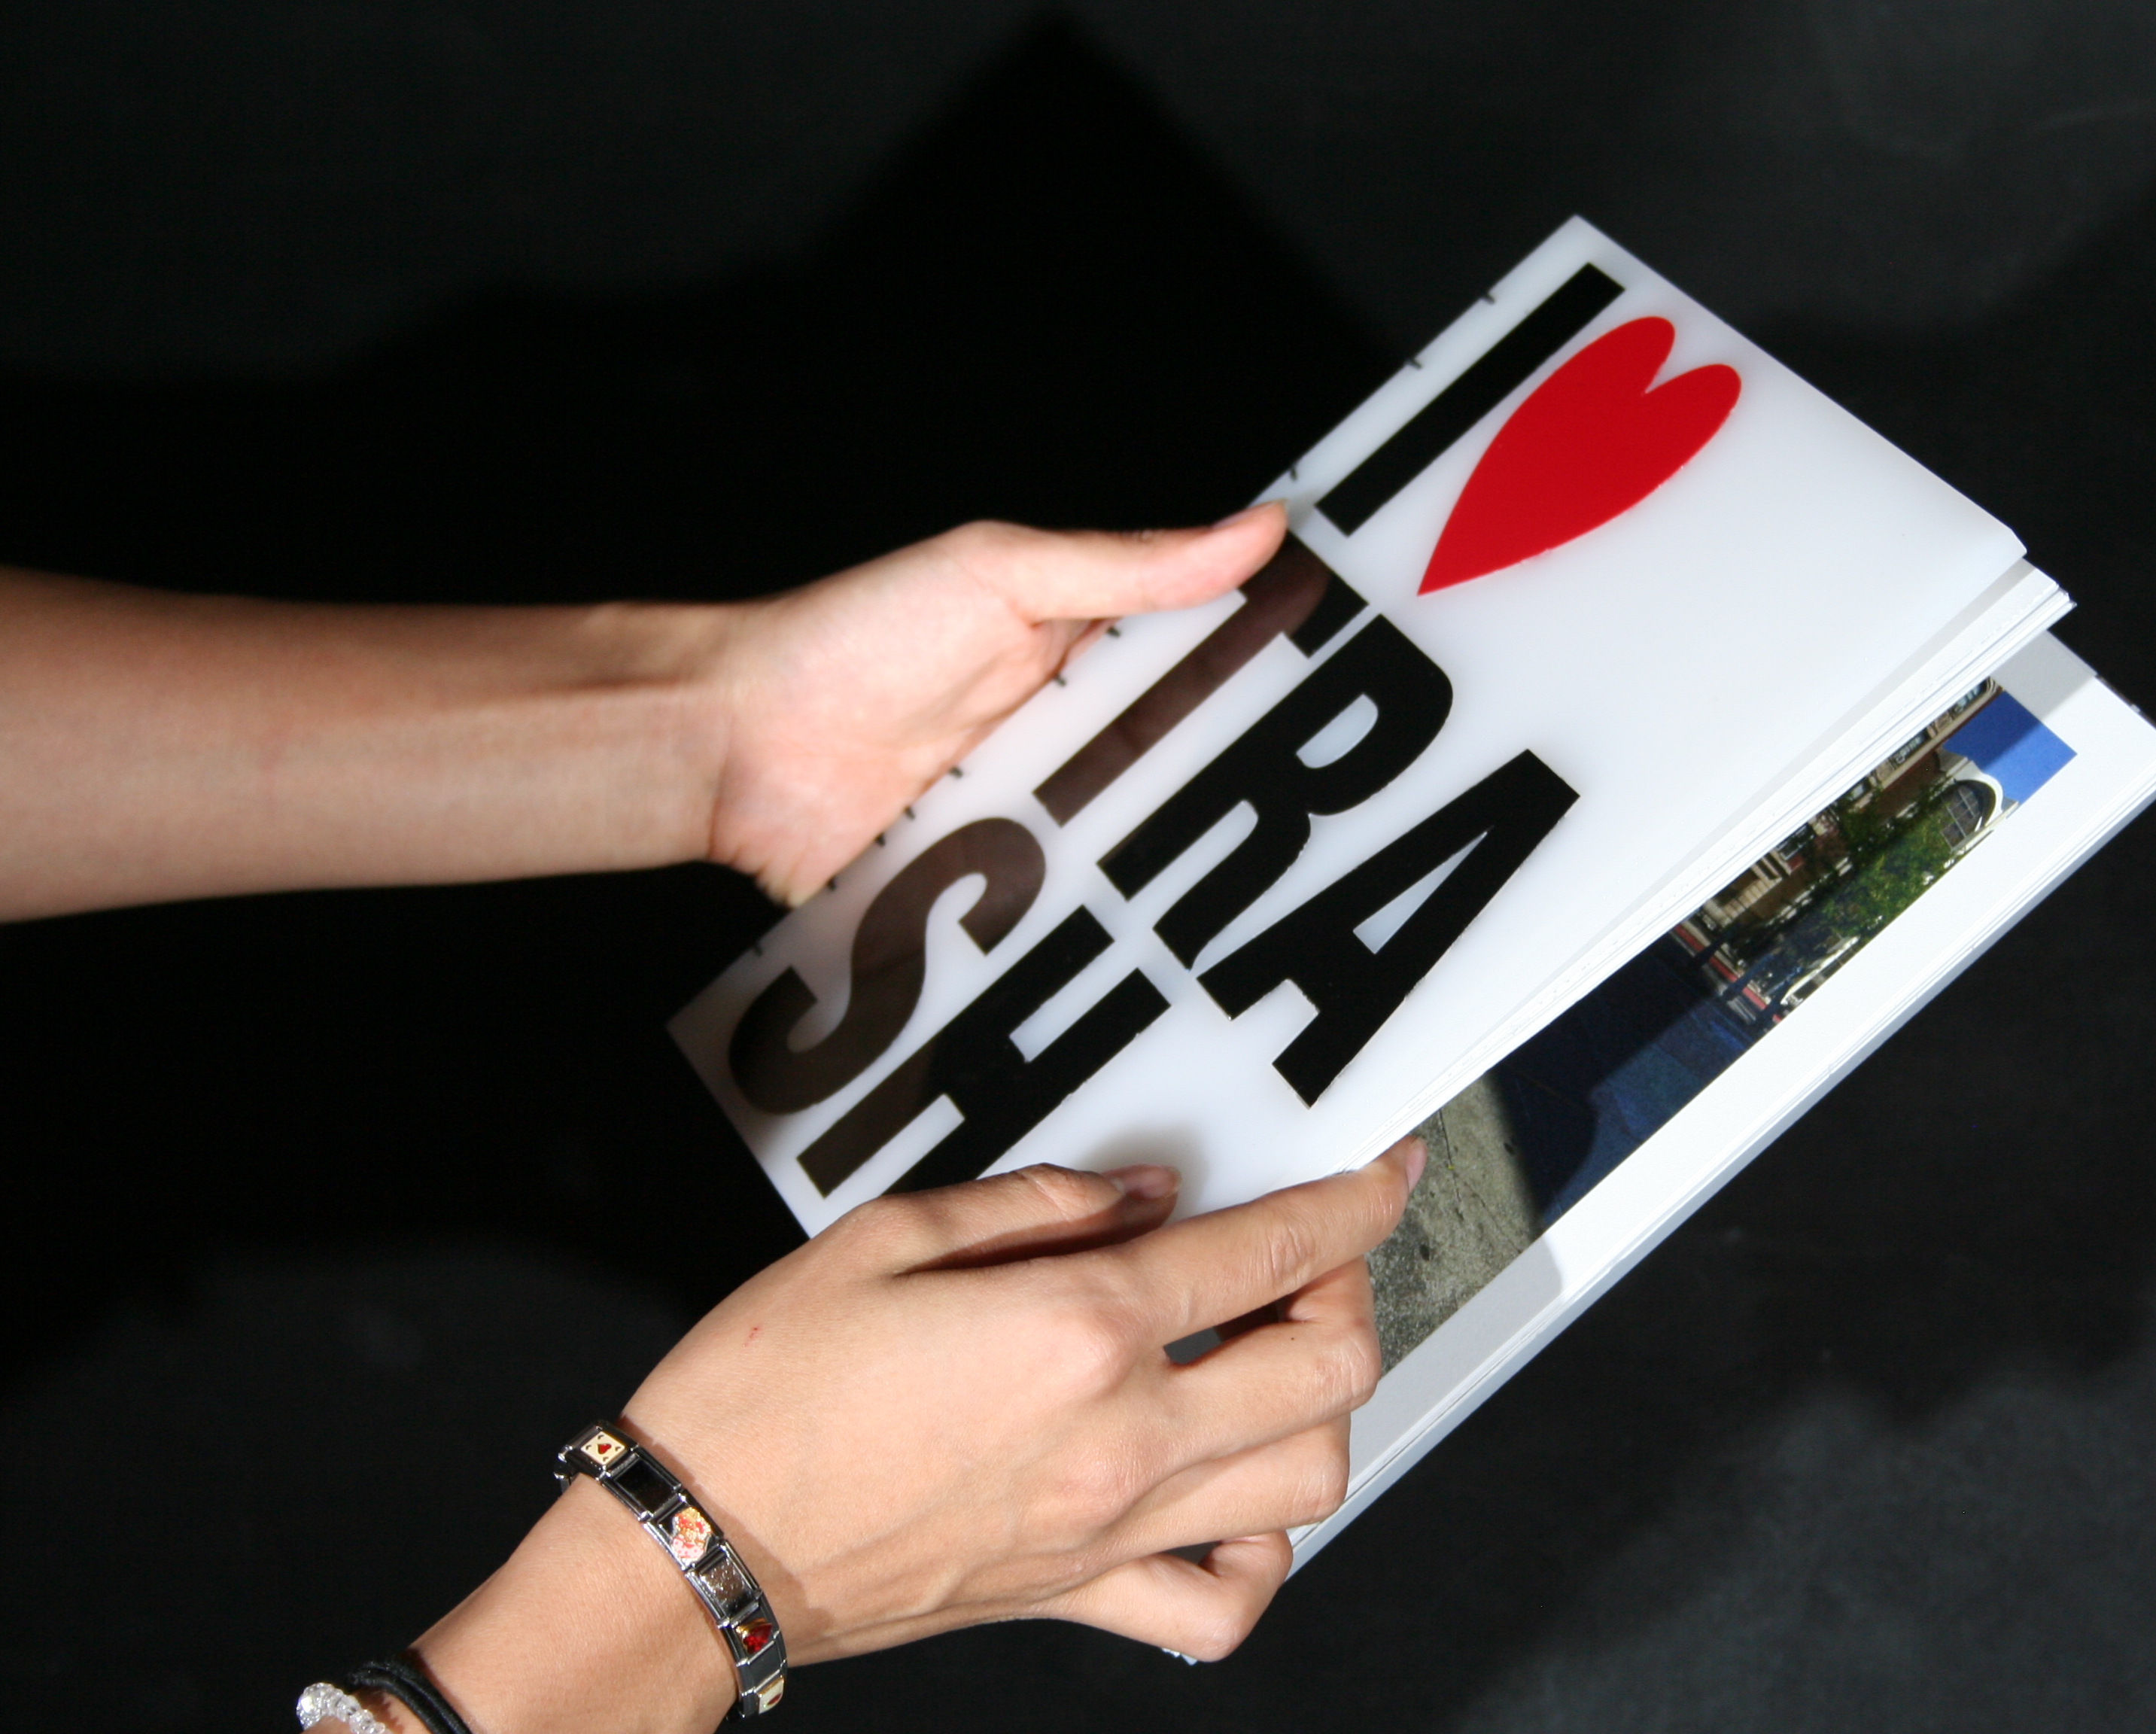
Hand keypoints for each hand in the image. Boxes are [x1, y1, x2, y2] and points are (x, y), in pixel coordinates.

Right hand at [406, 1138, 1420, 1733]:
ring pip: (1310, 1481)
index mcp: (1079, 1329)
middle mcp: (1122, 1436)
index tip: (1383, 1172)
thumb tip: (1149, 1195)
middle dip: (1352, 1290)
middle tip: (1311, 1252)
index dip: (1354, 1200)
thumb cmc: (766, 1392)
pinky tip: (1234, 1497)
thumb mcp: (889, 1235)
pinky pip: (1222, 1604)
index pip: (1275, 1252)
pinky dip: (1263, 1553)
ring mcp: (1111, 1528)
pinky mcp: (1078, 1596)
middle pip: (1330, 1368)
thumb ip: (1042, 1203)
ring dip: (1324, 1408)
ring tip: (1276, 1356)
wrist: (698, 1546)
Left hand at [701, 503, 1285, 904]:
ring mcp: (1027, 822)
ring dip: (1174, 875)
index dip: (1271, 682)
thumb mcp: (1001, 578)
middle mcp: (1062, 741)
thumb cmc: (846, 642)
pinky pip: (1063, 917)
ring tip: (1258, 906)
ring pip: (1133, 855)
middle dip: (1239, 800)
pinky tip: (1152, 949)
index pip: (1202, 667)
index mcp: (1078, 654)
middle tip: (1326, 826)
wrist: (728, 752)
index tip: (1355, 701)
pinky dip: (1098, 930)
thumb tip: (1253, 526)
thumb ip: (1129, 566)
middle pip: (1179, 775)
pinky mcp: (989, 895)